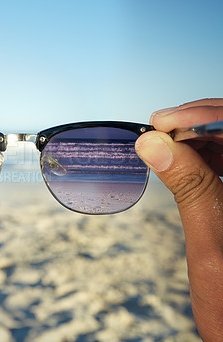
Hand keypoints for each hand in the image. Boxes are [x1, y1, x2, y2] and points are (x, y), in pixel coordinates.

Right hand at [135, 98, 222, 340]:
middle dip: (199, 123)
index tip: (163, 122)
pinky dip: (203, 154)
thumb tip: (153, 143)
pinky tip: (179, 157)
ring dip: (198, 137)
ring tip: (162, 141)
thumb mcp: (211, 247)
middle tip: (158, 129)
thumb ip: (188, 188)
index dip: (206, 117)